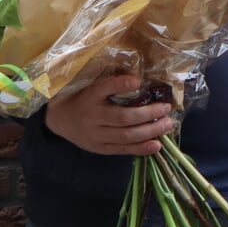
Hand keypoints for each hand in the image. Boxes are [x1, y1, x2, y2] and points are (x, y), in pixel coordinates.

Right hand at [44, 74, 173, 156]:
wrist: (59, 120)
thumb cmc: (82, 98)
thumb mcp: (91, 85)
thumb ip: (111, 82)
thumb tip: (139, 77)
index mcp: (90, 96)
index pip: (105, 88)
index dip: (121, 84)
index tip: (138, 81)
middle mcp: (92, 117)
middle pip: (122, 117)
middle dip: (148, 113)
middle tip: (167, 107)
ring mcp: (95, 135)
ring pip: (125, 135)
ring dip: (150, 131)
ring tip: (168, 124)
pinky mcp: (99, 148)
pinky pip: (122, 149)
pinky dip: (140, 148)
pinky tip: (156, 145)